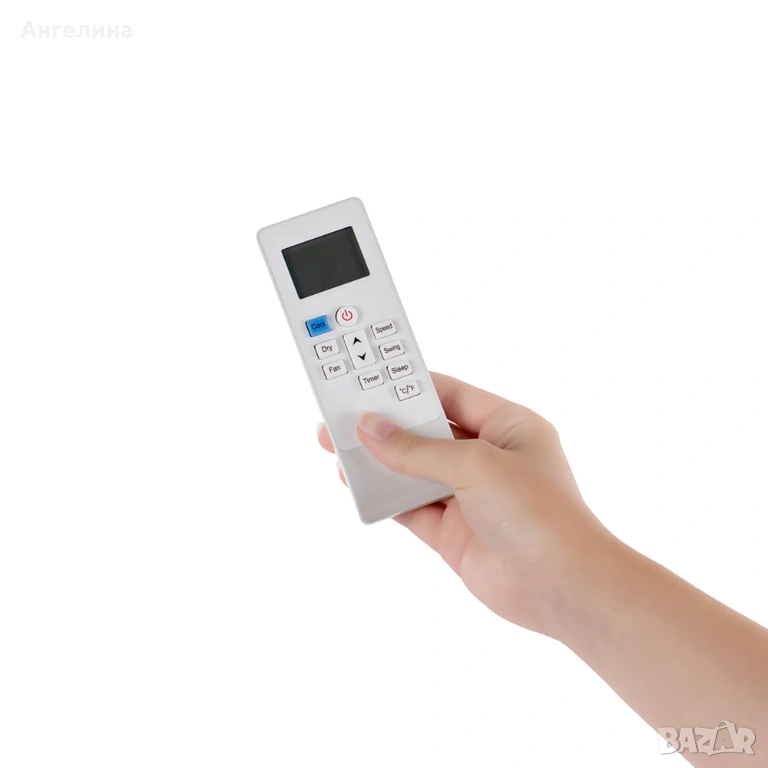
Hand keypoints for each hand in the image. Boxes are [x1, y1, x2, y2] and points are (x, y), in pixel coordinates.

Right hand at [317, 373, 612, 637]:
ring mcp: (471, 497)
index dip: (410, 387)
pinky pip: (412, 508)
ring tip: (338, 450)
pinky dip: (386, 499)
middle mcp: (489, 459)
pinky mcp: (455, 532)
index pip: (450, 395)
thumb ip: (418, 449)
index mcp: (507, 427)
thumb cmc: (540, 515)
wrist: (564, 589)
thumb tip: (371, 429)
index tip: (370, 380)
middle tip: (344, 414)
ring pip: (414, 471)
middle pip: (427, 433)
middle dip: (386, 425)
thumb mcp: (475, 466)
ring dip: (380, 462)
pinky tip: (357, 487)